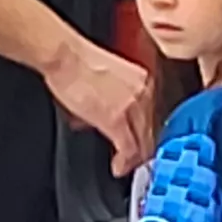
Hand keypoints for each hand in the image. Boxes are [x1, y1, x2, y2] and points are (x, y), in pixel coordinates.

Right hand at [41, 37, 154, 173]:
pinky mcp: (116, 120)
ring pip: (144, 142)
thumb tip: (110, 115)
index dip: (149, 133)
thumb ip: (118, 96)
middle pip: (153, 130)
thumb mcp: (110, 75)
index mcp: (144, 80)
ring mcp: (133, 107)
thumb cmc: (78, 60)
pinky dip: (125, 162)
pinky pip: (128, 149)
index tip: (144, 143)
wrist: (65, 55)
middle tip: (136, 161)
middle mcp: (145, 93)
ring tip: (125, 166)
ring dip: (135, 159)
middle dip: (145, 149)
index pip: (156, 114)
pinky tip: (118, 167)